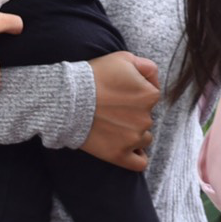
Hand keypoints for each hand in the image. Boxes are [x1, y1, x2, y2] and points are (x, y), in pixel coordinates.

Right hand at [79, 51, 160, 169]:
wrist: (66, 99)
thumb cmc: (94, 76)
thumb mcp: (124, 58)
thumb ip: (147, 67)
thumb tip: (154, 82)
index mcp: (150, 96)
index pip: (150, 97)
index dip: (135, 94)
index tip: (118, 94)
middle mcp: (146, 119)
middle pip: (146, 119)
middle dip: (132, 114)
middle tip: (110, 109)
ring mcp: (133, 139)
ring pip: (143, 139)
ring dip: (132, 134)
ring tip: (111, 126)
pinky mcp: (119, 155)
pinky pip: (139, 163)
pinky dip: (136, 157)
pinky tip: (126, 150)